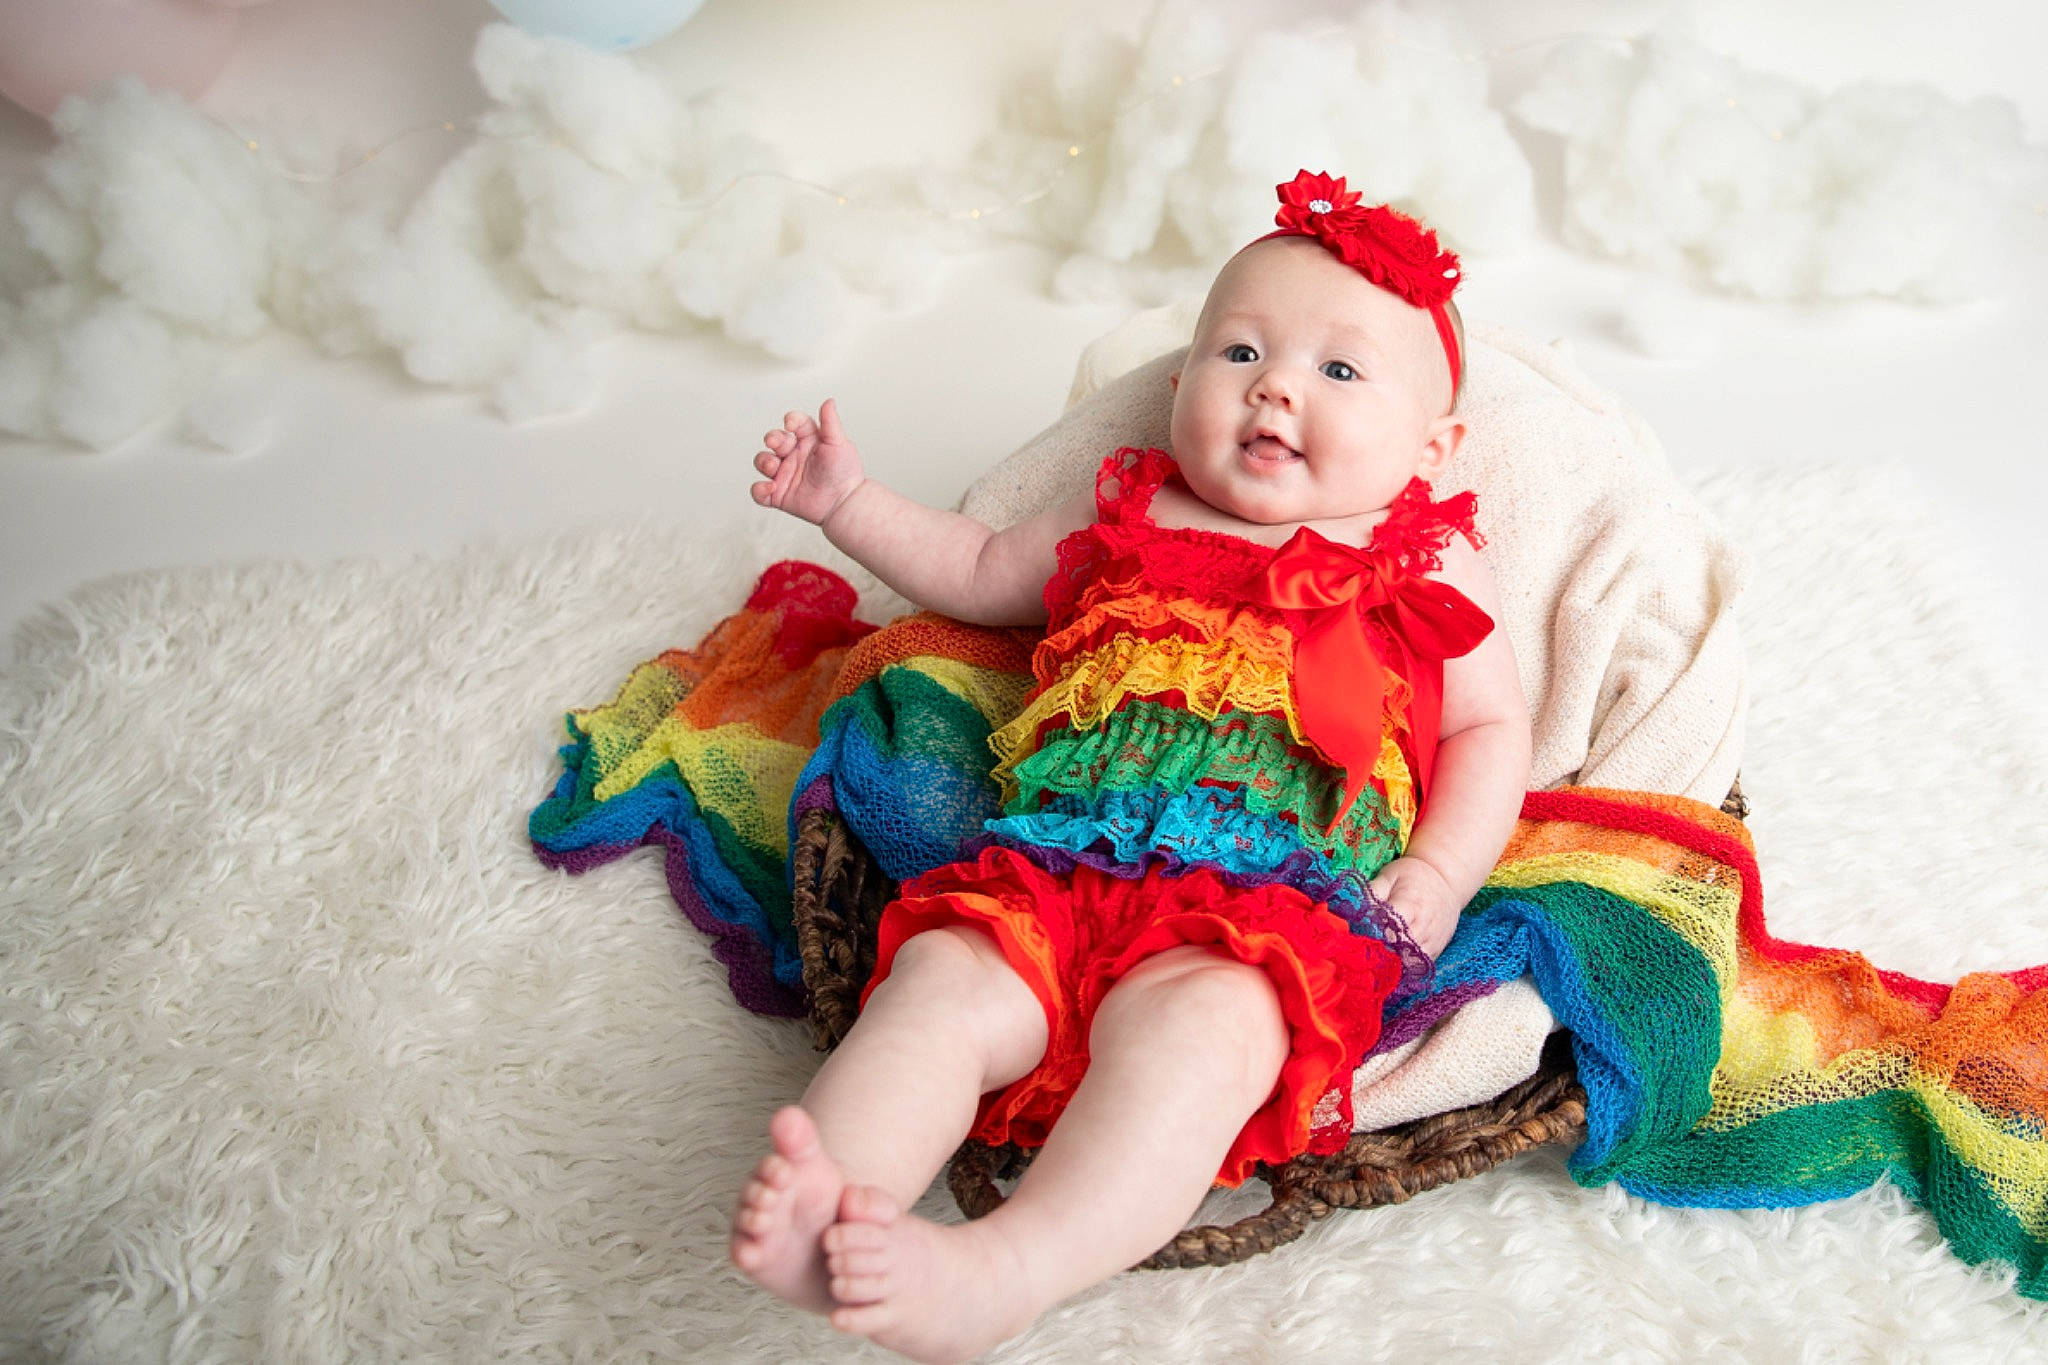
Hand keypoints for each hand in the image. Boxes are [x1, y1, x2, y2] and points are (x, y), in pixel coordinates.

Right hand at [752, 398, 866, 526]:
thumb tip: (829, 401)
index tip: (790, 424)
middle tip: (778, 444)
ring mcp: (785, 474)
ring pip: (762, 462)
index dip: (790, 420)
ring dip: (763, 461)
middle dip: (772, 438)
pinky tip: (771, 487)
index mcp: (808, 440)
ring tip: (774, 466)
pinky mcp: (779, 494)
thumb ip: (830, 422)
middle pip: (773, 439)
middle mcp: (794, 455)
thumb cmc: (845, 473)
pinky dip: (759, 489)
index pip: (793, 423)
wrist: (845, 503)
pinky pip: (759, 492)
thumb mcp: (839, 443)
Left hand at [1367, 856, 1461, 959]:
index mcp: (1410, 903)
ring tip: (1376, 963)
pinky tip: (1392, 966)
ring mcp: (1433, 938)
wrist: (1447, 879)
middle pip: (1400, 948)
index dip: (1374, 935)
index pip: (1390, 926)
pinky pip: (1420, 965)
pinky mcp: (1437, 948)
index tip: (1360, 937)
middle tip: (1364, 954)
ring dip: (1393, 963)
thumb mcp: (1390, 875)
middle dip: (1381, 953)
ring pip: (1411, 961)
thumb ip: (1373, 892)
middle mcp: (1424, 924)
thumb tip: (1357, 909)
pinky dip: (1406, 967)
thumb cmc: (1413, 876)